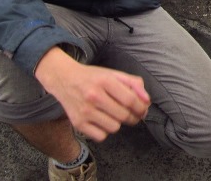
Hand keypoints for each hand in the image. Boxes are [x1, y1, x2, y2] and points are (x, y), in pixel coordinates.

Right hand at [35, 47, 150, 141]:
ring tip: (114, 115)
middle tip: (134, 114)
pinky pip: (101, 136)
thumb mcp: (114, 74)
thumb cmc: (93, 77)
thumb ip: (134, 84)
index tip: (143, 109)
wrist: (64, 78)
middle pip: (124, 115)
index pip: (130, 100)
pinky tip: (103, 120)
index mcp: (105, 81)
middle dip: (134, 117)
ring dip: (119, 123)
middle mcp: (94, 96)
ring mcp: (84, 111)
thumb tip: (147, 101)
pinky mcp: (77, 123)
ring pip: (114, 127)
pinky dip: (105, 131)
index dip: (141, 107)